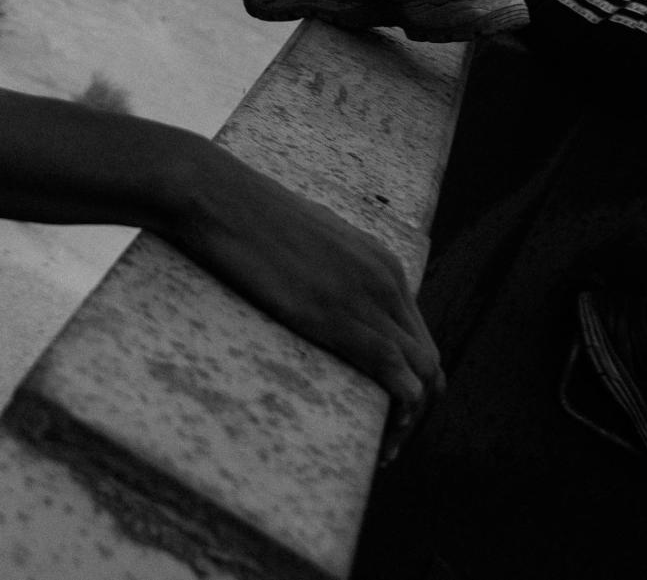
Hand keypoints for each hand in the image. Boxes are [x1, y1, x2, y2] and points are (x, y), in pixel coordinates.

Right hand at [171, 154, 443, 462]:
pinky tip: (381, 439)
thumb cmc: (244, 215)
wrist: (217, 196)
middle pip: (429, 360)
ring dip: (411, 422)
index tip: (387, 412)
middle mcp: (386, 278)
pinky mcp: (338, 317)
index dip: (412, 381)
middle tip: (390, 443)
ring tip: (386, 451)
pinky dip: (399, 413)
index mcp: (381, 261)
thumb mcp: (304, 238)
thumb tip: (316, 292)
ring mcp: (366, 296)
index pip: (418, 336)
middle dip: (419, 409)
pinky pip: (394, 374)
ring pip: (421, 373)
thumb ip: (326, 266)